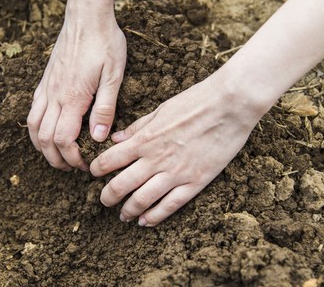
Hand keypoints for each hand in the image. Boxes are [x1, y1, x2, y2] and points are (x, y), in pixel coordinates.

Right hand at [27, 0, 125, 170]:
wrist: (86, 17)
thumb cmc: (104, 43)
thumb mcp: (114, 76)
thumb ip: (105, 109)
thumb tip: (97, 138)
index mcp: (73, 98)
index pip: (64, 140)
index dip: (73, 158)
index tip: (84, 165)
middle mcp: (54, 96)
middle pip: (45, 139)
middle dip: (56, 159)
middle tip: (71, 167)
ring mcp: (46, 88)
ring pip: (33, 127)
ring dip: (42, 147)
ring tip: (57, 156)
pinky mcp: (44, 81)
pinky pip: (32, 111)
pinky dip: (36, 129)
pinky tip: (46, 132)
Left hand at [90, 74, 264, 225]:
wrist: (230, 105)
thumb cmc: (195, 102)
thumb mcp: (161, 110)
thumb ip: (137, 127)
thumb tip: (115, 139)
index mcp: (145, 139)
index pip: (110, 160)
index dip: (97, 169)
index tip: (93, 174)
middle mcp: (156, 159)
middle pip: (121, 185)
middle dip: (107, 196)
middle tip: (103, 201)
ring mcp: (176, 173)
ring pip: (142, 200)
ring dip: (127, 210)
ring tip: (122, 215)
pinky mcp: (195, 182)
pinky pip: (170, 205)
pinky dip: (154, 216)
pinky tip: (145, 221)